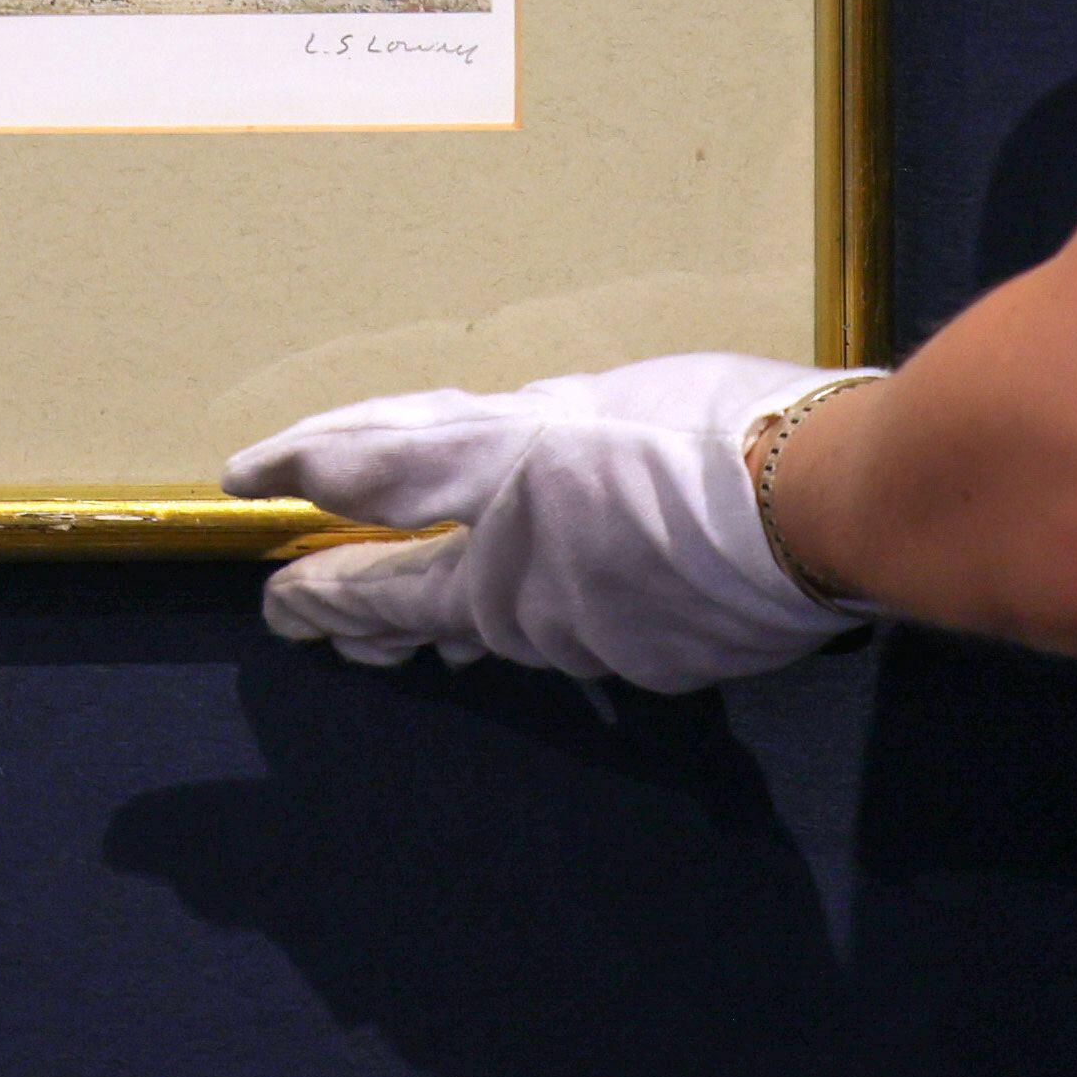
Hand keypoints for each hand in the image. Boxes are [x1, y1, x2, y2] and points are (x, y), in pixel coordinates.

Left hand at [229, 348, 866, 691]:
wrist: (824, 506)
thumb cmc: (687, 440)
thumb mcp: (548, 416)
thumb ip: (454, 443)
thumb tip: (371, 462)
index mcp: (495, 560)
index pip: (374, 559)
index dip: (313, 541)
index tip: (252, 501)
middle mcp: (532, 618)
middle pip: (423, 613)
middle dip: (356, 611)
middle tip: (304, 615)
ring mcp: (600, 646)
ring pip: (503, 628)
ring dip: (449, 619)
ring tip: (413, 630)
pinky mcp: (666, 660)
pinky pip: (585, 632)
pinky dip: (557, 613)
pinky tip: (570, 605)